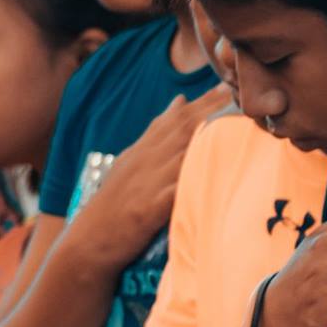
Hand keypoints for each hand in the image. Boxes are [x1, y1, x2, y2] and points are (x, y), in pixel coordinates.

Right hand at [69, 91, 226, 271]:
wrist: (88, 241)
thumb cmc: (114, 203)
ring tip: (234, 125)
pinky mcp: (147, 209)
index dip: (202, 101)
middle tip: (238, 93)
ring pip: (181, 154)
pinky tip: (209, 172)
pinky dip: (190, 180)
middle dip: (211, 109)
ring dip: (207, 138)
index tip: (227, 86)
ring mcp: (146, 183)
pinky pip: (173, 191)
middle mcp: (144, 160)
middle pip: (182, 129)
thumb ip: (156, 133)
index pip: (175, 118)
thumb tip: (180, 101)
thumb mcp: (132, 160)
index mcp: (142, 149)